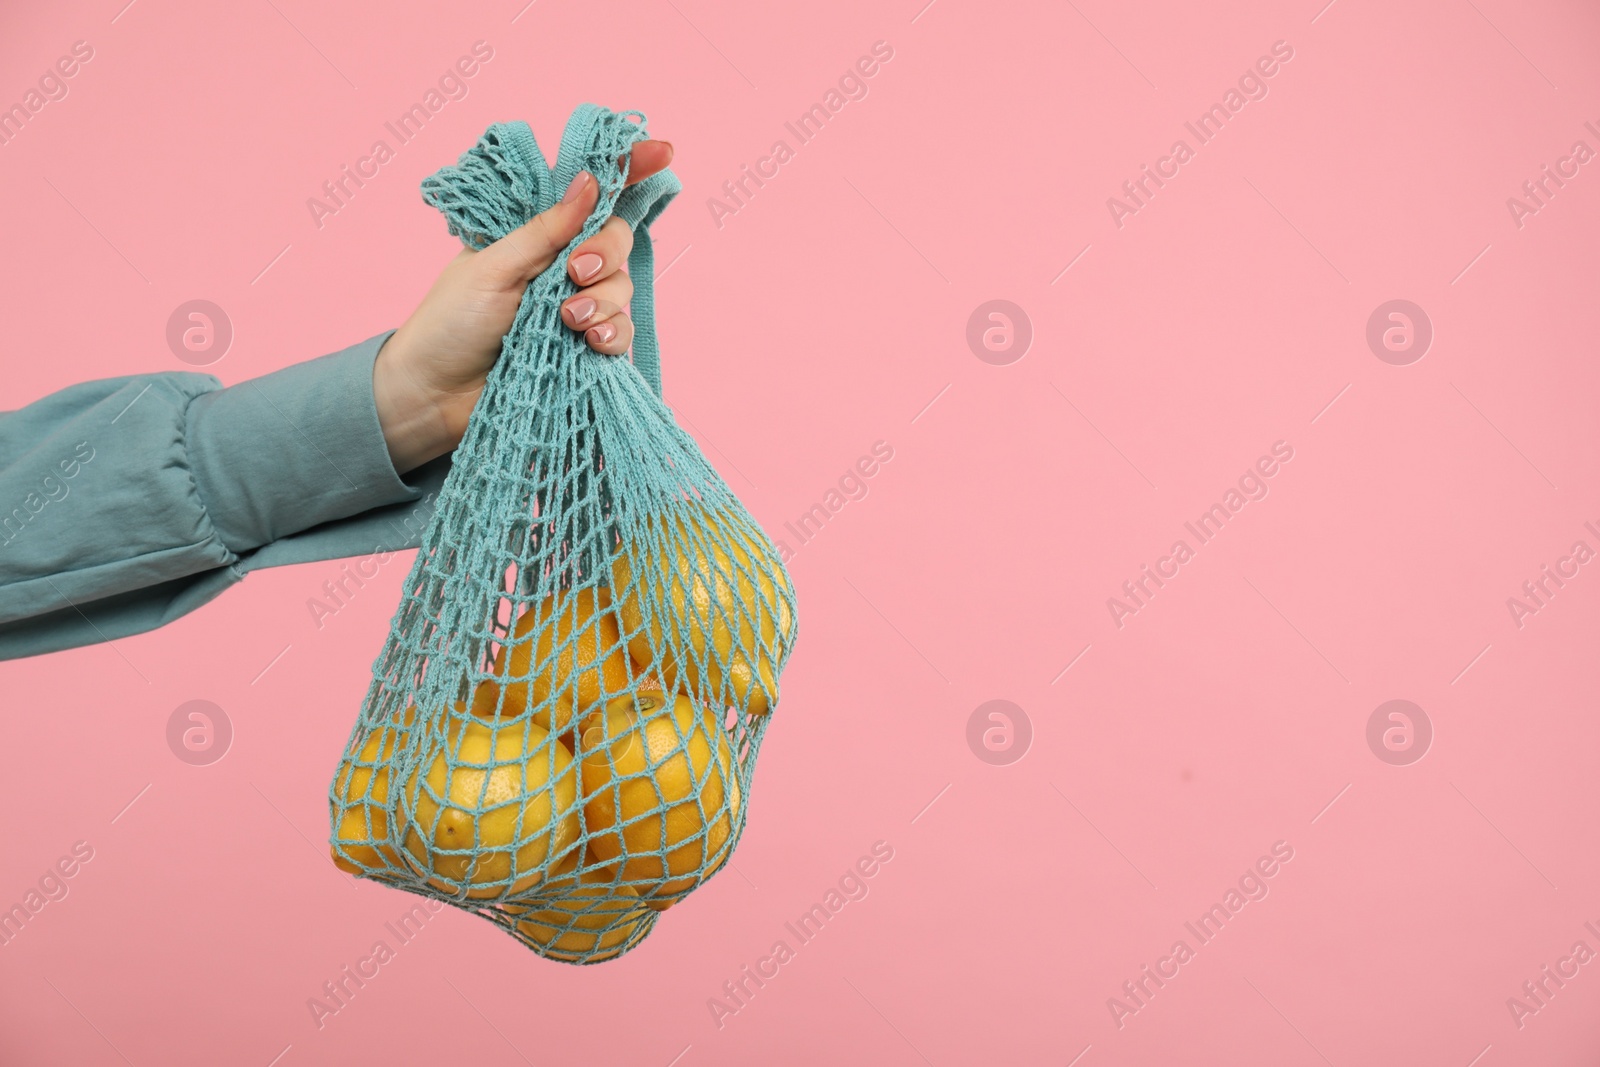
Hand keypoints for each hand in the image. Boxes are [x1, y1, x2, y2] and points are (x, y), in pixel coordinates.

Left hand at [373, 140, 672, 472]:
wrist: (435, 396)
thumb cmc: (450, 325)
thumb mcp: (492, 268)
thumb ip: (545, 231)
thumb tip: (590, 182)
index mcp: (535, 236)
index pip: (587, 196)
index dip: (627, 170)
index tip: (662, 151)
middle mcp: (560, 267)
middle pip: (615, 239)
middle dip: (605, 251)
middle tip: (575, 272)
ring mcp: (575, 308)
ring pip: (621, 287)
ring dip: (602, 300)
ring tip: (567, 320)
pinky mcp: (583, 350)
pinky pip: (620, 332)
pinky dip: (612, 334)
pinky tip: (590, 342)